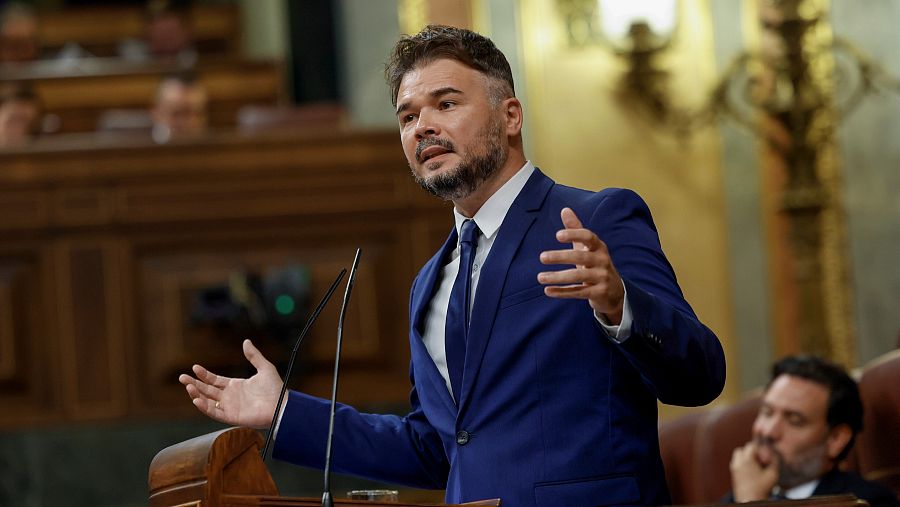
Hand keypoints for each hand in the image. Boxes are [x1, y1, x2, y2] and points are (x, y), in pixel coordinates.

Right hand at [178, 339, 282, 428]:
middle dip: (194, 383)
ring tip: (187, 386)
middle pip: (207, 390)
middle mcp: (230, 397)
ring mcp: (229, 407)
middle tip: (181, 377)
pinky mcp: (231, 417)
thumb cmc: (275, 389)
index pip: (214, 380)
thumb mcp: (264, 367)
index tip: (194, 367)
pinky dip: (204, 407)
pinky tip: (196, 400)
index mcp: (235, 386)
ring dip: (196, 394)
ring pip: (207, 401)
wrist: (282, 405)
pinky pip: (214, 413)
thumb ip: (254, 355)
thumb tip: (246, 341)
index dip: (204, 374)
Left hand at [538, 207, 624, 323]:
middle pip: (581, 256)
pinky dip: (562, 292)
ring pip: (578, 276)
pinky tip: (548, 291)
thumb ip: (576, 229)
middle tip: (542, 257)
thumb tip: (564, 209)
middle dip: (561, 256)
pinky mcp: (599, 293)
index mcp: (599, 247)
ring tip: (540, 277)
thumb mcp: (588, 247)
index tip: (557, 235)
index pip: (588, 237)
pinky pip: (578, 292)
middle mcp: (602, 261)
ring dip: (557, 277)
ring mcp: (602, 277)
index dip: (574, 234)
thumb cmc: (596, 264)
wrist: (615, 291)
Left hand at [730, 441, 778, 501]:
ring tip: (755, 465)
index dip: (759, 448)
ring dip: (746, 456)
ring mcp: (734, 467)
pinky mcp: (733, 473)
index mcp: (746, 460)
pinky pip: (736, 462)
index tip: (764, 455)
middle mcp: (738, 462)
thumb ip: (774, 461)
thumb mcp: (773, 474)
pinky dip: (743, 463)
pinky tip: (751, 471)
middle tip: (760, 460)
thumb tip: (774, 454)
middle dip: (752, 452)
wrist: (750, 500)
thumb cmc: (762, 488)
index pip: (751, 445)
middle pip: (743, 449)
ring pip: (738, 455)